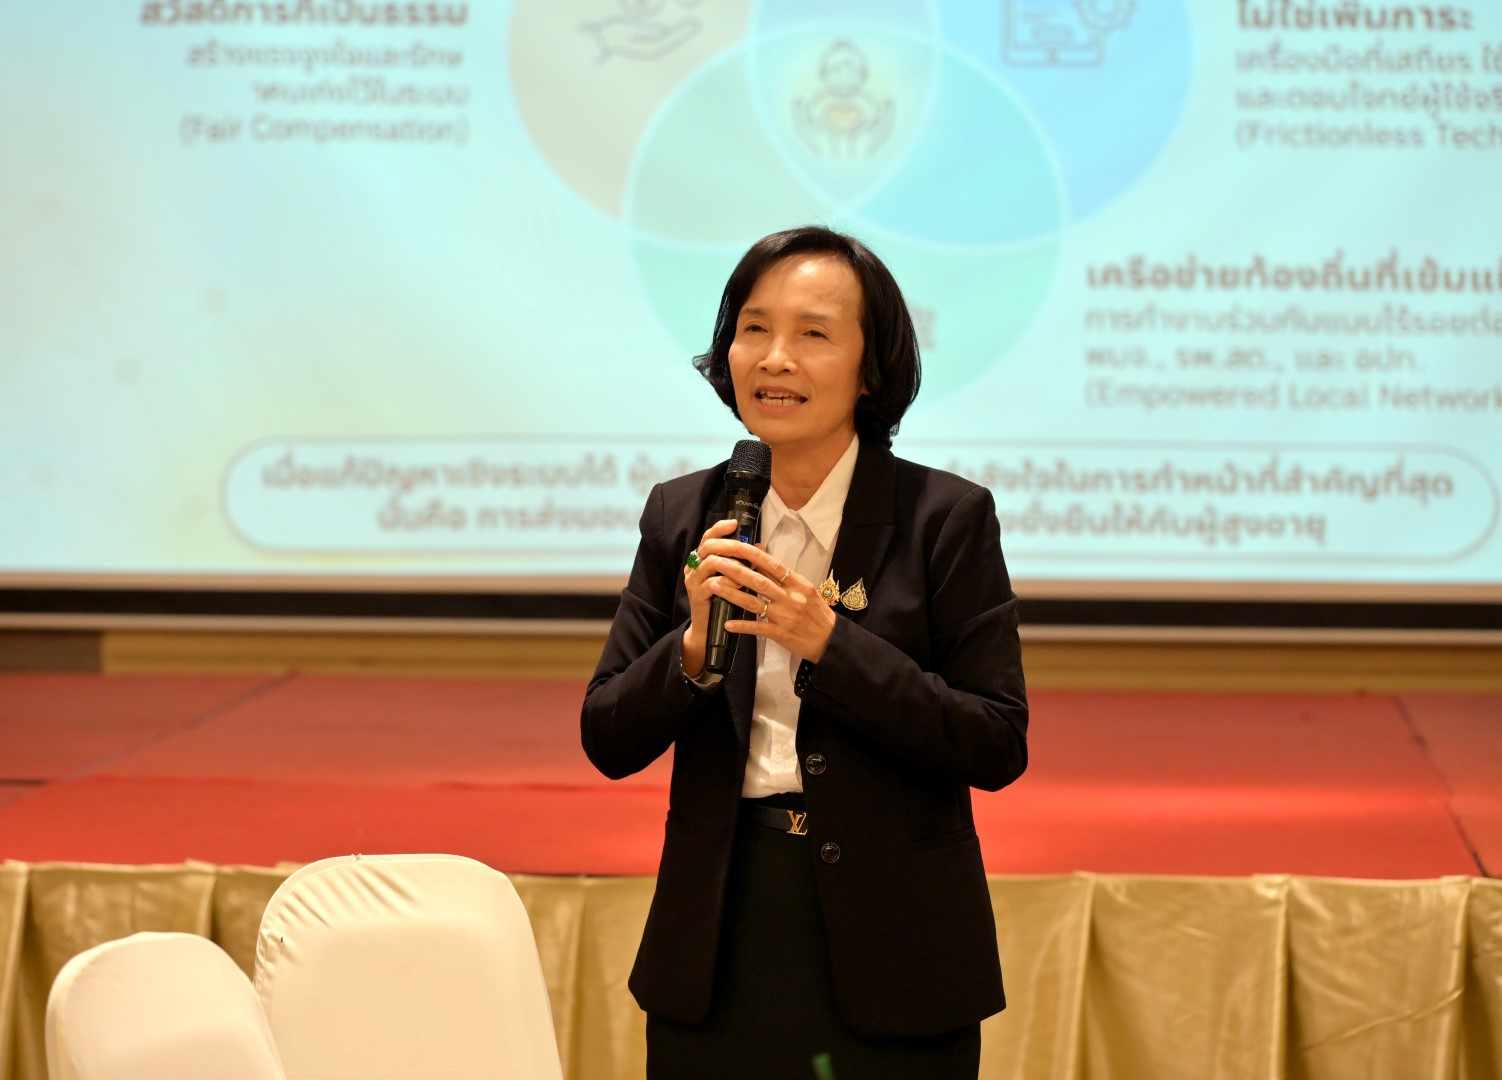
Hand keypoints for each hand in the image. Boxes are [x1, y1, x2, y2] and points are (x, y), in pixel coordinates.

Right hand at [680, 518, 738, 676]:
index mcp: (702, 560)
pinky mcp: (697, 596)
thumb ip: (742, 562)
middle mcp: (694, 567)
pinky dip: (729, 581)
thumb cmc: (724, 601)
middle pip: (708, 546)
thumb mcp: (733, 578)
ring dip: (731, 562)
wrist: (709, 630)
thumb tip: (760, 545)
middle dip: (729, 543)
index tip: (735, 523)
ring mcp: (694, 581)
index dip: (720, 528)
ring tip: (746, 565)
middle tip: (744, 545)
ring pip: (711, 562)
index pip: (708, 537)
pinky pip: (714, 583)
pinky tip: (741, 584)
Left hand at [705, 540, 836, 664]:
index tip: (737, 546)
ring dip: (732, 594)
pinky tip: (727, 623)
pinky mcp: (781, 634)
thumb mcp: (805, 589)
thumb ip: (785, 577)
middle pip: (760, 582)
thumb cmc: (817, 612)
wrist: (830, 639)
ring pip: (754, 603)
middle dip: (736, 571)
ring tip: (714, 586)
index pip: (774, 566)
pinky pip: (758, 628)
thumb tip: (764, 558)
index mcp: (798, 584)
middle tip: (717, 562)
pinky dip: (742, 626)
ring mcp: (785, 617)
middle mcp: (791, 598)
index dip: (755, 555)